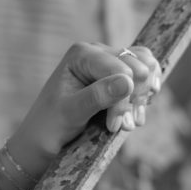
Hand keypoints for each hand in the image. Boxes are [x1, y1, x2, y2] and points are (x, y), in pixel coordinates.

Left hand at [11, 41, 161, 170]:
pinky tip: (133, 115)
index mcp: (81, 54)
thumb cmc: (51, 124)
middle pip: (138, 67)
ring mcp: (108, 61)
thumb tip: (128, 82)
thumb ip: (97, 96)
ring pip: (146, 69)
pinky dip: (144, 96)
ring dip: (141, 98)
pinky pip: (146, 76)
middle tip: (121, 125)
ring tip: (128, 123)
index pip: (121, 70)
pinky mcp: (117, 75)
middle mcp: (96, 51)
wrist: (44, 138)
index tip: (113, 125)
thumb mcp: (71, 113)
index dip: (123, 100)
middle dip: (134, 98)